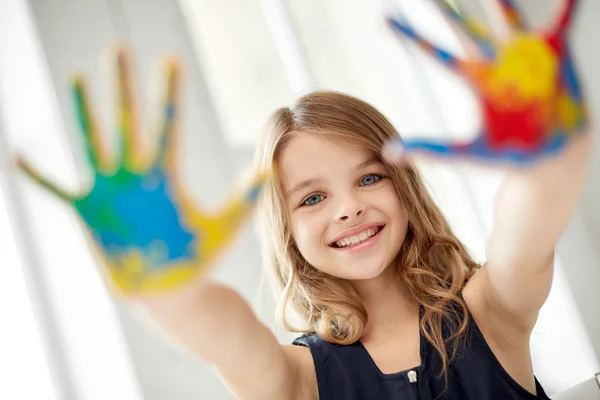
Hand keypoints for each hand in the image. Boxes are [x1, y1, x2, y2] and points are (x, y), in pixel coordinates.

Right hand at [15, 46, 268, 294]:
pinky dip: (38, 177)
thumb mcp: (224, 227)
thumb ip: (244, 200)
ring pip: (93, 143)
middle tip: (118, 48)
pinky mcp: (88, 213)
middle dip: (122, 88)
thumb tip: (268, 170)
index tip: (170, 61)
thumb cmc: (198, 258)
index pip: (167, 126)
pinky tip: (17, 157)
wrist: (171, 290)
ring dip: (85, 113)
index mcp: (165, 176)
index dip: (168, 95)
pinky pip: (56, 191)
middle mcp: (135, 176)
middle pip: (127, 123)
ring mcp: (110, 192)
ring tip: (79, 79)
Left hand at [384, 0, 587, 164]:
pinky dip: (566, 8)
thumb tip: (388, 152)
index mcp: (474, 80)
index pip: (434, 53)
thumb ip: (431, 151)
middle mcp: (496, 63)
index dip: (411, 36)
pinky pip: (561, 25)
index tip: (385, 20)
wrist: (553, 158)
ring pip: (507, 21)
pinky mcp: (555, 56)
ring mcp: (525, 58)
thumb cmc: (510, 156)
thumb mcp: (468, 155)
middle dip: (448, 11)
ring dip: (497, 3)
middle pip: (467, 29)